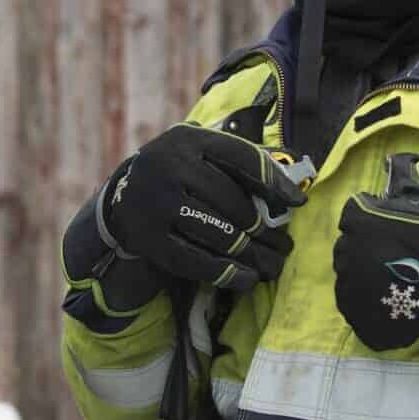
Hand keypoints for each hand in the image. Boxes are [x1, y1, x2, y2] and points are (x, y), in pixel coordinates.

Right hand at [95, 125, 306, 291]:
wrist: (121, 198)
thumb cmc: (179, 173)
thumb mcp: (200, 151)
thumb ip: (239, 160)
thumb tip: (292, 186)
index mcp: (189, 140)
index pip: (242, 158)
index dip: (274, 182)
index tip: (297, 203)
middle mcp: (170, 166)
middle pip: (232, 202)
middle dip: (262, 227)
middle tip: (283, 245)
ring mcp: (156, 204)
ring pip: (218, 234)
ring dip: (251, 254)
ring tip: (272, 265)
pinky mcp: (148, 238)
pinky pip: (195, 261)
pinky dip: (225, 274)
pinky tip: (247, 279)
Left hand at [334, 154, 418, 384]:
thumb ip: (411, 179)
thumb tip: (397, 162)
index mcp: (360, 218)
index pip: (354, 216)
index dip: (374, 222)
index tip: (394, 228)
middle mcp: (347, 251)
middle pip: (349, 249)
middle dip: (369, 251)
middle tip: (400, 259)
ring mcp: (350, 287)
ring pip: (351, 281)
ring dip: (369, 280)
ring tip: (400, 285)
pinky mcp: (360, 318)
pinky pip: (359, 311)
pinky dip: (373, 309)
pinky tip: (397, 306)